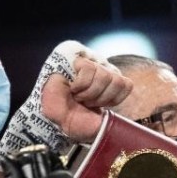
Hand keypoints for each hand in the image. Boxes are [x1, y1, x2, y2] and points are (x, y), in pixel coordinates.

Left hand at [0, 41, 132, 169]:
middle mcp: (90, 57)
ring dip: (100, 97)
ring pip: (115, 80)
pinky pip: (126, 85)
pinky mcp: (118, 83)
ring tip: (89, 102)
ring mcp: (106, 69)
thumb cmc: (56, 107)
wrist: (65, 123)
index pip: (86, 62)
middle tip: (79, 99)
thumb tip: (78, 66)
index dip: (80, 82)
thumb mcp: (50, 91)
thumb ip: (58, 77)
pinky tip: (102, 102)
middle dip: (90, 93)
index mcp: (71, 54)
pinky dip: (114, 99)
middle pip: (102, 73)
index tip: (71, 90)